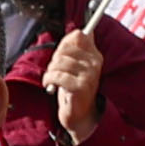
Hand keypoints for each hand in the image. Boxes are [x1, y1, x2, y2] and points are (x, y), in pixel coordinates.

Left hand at [46, 20, 106, 145]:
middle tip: (55, 70)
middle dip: (55, 59)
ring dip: (50, 71)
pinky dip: (48, 80)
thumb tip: (79, 31)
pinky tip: (50, 85)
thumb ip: (77, 49)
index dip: (65, 42)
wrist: (80, 114)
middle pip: (66, 48)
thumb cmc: (75, 88)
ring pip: (59, 62)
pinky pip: (57, 75)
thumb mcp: (77, 66)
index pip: (79, 36)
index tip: (61, 54)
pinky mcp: (80, 87)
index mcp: (95, 55)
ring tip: (52, 79)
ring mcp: (89, 75)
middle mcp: (95, 63)